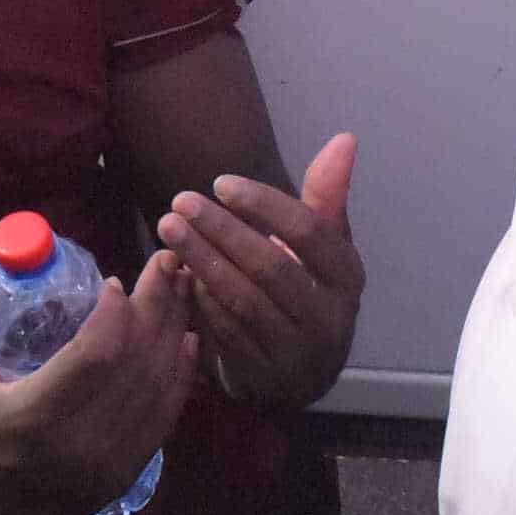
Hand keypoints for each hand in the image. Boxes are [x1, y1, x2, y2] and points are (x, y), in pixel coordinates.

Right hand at [0, 250, 196, 514]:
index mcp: (34, 416)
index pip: (96, 353)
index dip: (115, 311)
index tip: (114, 280)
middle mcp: (80, 444)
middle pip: (137, 364)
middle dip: (157, 306)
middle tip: (166, 263)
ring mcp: (107, 466)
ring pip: (158, 390)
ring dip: (173, 334)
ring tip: (181, 289)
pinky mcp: (122, 478)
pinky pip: (162, 420)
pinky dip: (179, 378)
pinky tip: (186, 343)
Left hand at [154, 132, 365, 409]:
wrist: (302, 377)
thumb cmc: (309, 294)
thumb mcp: (325, 250)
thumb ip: (326, 196)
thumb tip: (344, 138)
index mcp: (347, 278)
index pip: (308, 233)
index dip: (264, 205)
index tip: (221, 182)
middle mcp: (328, 318)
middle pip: (270, 267)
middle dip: (222, 231)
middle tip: (181, 200)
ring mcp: (294, 353)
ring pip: (241, 300)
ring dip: (201, 260)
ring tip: (169, 227)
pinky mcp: (261, 376)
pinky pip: (223, 331)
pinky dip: (198, 298)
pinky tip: (176, 269)